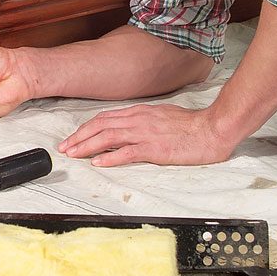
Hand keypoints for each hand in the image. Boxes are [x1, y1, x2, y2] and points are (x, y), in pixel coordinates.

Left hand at [59, 103, 235, 166]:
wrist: (212, 128)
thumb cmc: (190, 125)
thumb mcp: (161, 116)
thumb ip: (142, 120)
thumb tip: (127, 127)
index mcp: (138, 113)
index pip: (105, 118)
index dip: (86, 127)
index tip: (74, 136)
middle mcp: (137, 120)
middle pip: (100, 125)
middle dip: (79, 136)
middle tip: (64, 147)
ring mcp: (145, 134)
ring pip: (108, 137)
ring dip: (87, 146)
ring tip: (74, 154)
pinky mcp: (155, 149)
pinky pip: (127, 152)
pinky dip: (110, 157)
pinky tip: (98, 162)